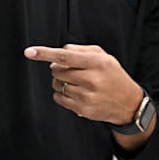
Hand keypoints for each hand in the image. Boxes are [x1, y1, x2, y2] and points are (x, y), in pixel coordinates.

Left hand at [23, 44, 142, 125]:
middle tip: (70, 70)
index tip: (30, 52)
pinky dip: (61, 94)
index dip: (45, 53)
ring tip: (75, 82)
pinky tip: (74, 92)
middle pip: (57, 70)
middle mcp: (91, 79)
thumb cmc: (113, 76)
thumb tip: (59, 52)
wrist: (128, 102)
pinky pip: (58, 98)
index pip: (65, 56)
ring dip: (60, 81)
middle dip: (59, 68)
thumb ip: (81, 50)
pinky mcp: (82, 109)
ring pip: (56, 85)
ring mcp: (86, 96)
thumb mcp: (104, 57)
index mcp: (97, 62)